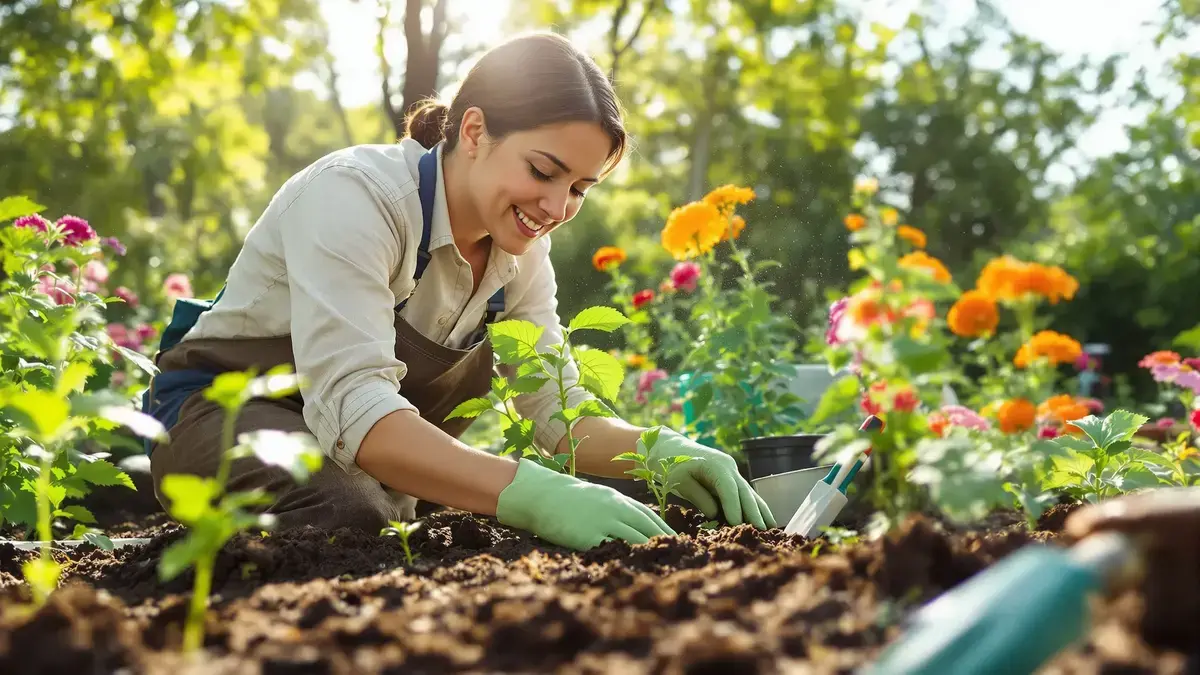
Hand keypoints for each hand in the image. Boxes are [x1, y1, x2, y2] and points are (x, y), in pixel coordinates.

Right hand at [495, 458, 676, 549]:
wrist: (540, 494)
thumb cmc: (567, 497)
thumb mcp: (597, 496)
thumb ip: (615, 508)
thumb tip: (632, 523)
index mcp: (618, 499)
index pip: (649, 516)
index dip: (665, 529)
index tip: (680, 541)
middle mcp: (614, 509)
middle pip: (647, 527)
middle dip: (665, 542)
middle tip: (682, 555)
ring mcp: (602, 522)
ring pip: (635, 539)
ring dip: (650, 552)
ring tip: (664, 566)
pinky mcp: (588, 536)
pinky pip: (611, 549)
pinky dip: (626, 558)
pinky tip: (635, 568)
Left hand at [644, 429, 776, 528]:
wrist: (668, 447)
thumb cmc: (670, 464)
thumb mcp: (680, 482)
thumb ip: (699, 497)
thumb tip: (715, 514)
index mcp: (715, 465)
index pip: (729, 489)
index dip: (734, 507)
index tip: (738, 525)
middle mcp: (728, 466)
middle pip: (744, 491)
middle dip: (754, 512)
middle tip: (762, 531)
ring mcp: (731, 470)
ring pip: (749, 492)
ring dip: (760, 510)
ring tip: (772, 527)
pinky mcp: (730, 476)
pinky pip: (744, 493)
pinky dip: (754, 505)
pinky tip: (764, 518)